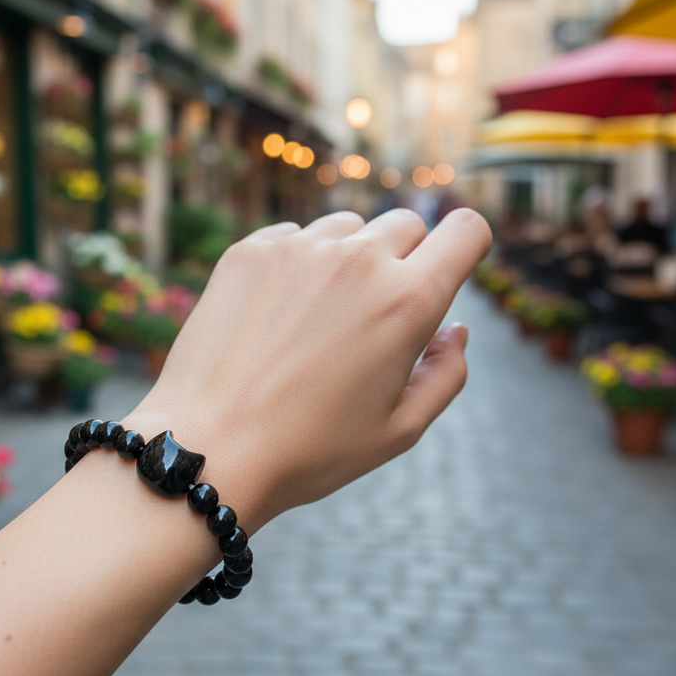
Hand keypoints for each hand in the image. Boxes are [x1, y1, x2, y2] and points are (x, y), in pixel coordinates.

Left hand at [124, 208, 491, 529]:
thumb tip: (456, 328)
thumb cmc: (310, 450)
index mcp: (408, 301)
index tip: (450, 269)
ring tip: (319, 322)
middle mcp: (358, 260)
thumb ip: (446, 374)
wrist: (208, 448)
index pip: (467, 230)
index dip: (467, 248)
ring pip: (348, 229)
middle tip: (374, 319)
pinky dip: (298, 265)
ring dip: (349, 259)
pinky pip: (294, 237)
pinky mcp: (250, 251)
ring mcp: (300, 249)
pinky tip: (277, 317)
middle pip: (406, 225)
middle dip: (405, 262)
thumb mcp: (401, 430)